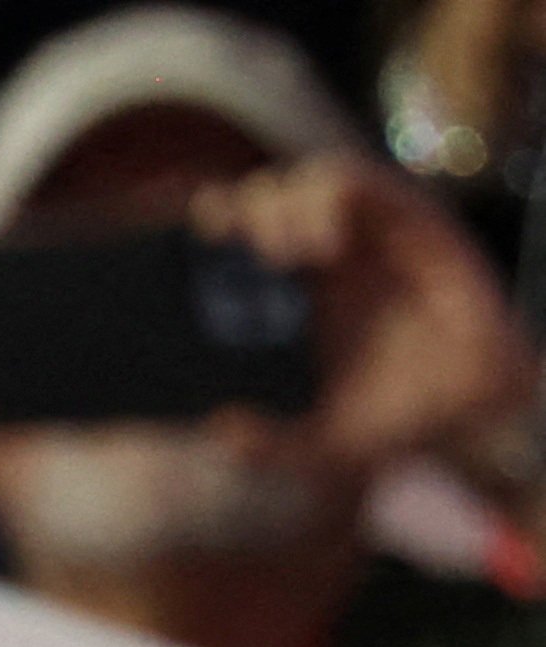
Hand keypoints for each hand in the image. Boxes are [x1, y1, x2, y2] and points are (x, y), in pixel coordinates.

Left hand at [189, 150, 536, 472]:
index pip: (248, 237)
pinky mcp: (416, 228)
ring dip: (286, 203)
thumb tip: (221, 433)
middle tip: (230, 246)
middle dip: (245, 208)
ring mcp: (375, 239)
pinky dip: (333, 202)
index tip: (191, 244)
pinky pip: (370, 188)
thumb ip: (270, 448)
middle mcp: (336, 258)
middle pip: (275, 197)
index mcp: (302, 295)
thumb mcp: (321, 448)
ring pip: (316, 180)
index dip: (218, 226)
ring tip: (278, 252)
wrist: (474, 417)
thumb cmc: (396, 421)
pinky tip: (317, 244)